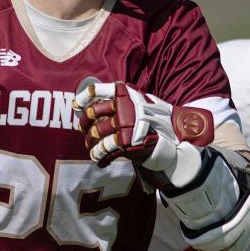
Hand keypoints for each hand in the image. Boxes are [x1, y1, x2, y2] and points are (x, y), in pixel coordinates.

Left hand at [74, 80, 213, 182]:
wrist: (173, 138)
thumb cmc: (154, 120)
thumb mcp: (140, 101)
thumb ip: (122, 100)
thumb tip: (96, 104)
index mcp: (126, 94)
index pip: (98, 90)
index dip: (83, 97)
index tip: (77, 106)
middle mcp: (123, 106)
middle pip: (92, 114)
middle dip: (84, 124)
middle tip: (84, 131)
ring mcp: (124, 124)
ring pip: (96, 134)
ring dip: (90, 143)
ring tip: (91, 149)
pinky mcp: (125, 142)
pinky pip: (104, 149)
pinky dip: (99, 156)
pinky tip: (100, 160)